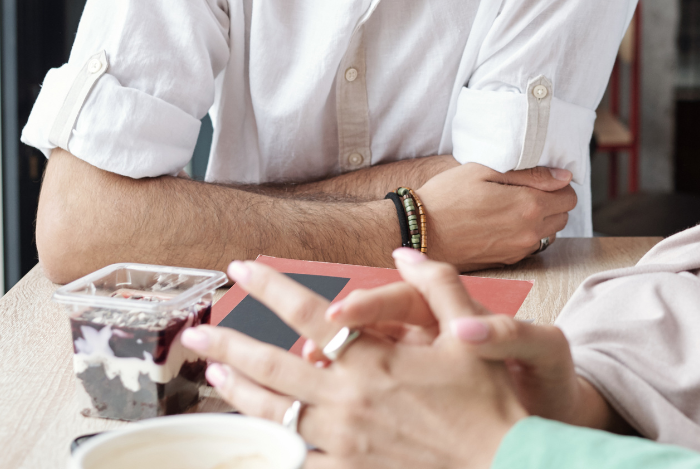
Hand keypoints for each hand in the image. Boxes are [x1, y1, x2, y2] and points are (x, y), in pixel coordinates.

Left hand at [184, 260, 526, 468]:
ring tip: (215, 377)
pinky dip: (270, 445)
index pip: (306, 314)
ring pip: (273, 413)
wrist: (504, 464)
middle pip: (271, 366)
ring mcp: (344, 440)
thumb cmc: (489, 400)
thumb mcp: (470, 332)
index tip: (239, 268)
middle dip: (228, 345)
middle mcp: (349, 399)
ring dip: (239, 392)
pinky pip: (296, 458)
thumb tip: (403, 252)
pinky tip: (253, 435)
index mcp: (374, 360)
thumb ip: (437, 286)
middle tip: (196, 334)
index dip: (269, 287)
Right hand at [312, 248, 610, 426]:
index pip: (404, 298)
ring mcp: (419, 367)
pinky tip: (322, 409)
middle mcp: (432, 337)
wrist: (555, 413)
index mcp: (457, 315)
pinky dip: (347, 395)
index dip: (372, 302)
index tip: (341, 315)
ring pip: (363, 356)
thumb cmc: (546, 377)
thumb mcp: (540, 347)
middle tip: (309, 348)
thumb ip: (508, 332)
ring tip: (307, 370)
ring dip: (333, 362)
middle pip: (372, 324)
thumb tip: (467, 328)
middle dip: (336, 331)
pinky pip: (373, 387)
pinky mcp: (415, 396)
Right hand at [415, 164, 575, 269]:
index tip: (540, 178)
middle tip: (527, 190)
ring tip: (515, 206)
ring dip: (542, 219)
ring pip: (550, 233)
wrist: (418, 232)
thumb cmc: (446, 197)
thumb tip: (563, 177)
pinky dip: (527, 234)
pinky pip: (532, 246)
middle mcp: (529, 231)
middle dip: (553, 201)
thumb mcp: (483, 170)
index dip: (558, 184)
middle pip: (564, 216)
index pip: (569, 196)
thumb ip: (529, 173)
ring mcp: (518, 249)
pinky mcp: (507, 261)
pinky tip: (505, 223)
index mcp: (528, 205)